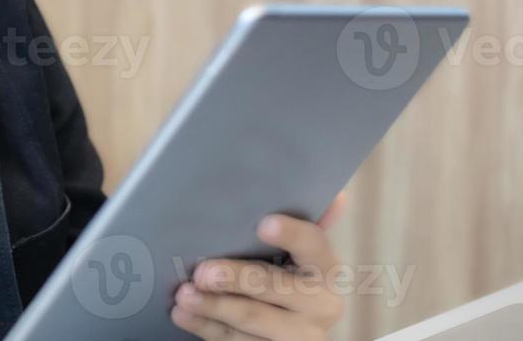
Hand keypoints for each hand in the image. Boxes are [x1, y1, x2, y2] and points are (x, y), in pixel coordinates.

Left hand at [170, 192, 348, 339]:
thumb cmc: (290, 277)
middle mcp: (320, 305)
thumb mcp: (300, 254)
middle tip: (203, 272)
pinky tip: (184, 314)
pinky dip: (206, 327)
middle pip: (275, 287)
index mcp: (327, 269)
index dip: (291, 234)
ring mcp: (298, 335)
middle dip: (237, 279)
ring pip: (252, 319)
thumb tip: (338, 196)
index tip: (263, 224)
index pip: (313, 244)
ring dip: (214, 307)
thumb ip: (305, 225)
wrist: (296, 329)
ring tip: (185, 294)